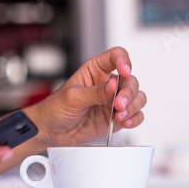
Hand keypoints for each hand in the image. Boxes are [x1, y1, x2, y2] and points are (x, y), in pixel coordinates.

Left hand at [28, 47, 145, 146]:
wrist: (51, 131)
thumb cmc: (56, 109)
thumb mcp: (72, 97)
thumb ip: (95, 93)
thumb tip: (114, 86)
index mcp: (95, 70)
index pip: (116, 56)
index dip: (124, 61)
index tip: (124, 72)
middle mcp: (107, 84)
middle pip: (131, 80)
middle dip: (128, 93)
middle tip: (119, 105)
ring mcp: (113, 101)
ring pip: (137, 97)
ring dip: (133, 106)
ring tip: (120, 116)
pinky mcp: (115, 117)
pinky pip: (135, 115)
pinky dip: (135, 118)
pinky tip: (125, 123)